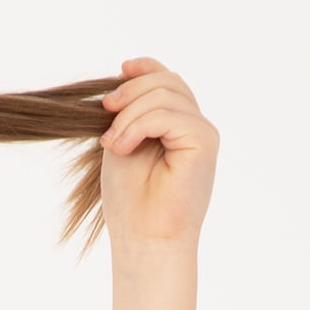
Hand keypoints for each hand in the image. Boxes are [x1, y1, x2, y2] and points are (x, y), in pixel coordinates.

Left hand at [96, 57, 216, 248]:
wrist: (144, 240)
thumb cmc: (130, 203)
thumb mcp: (122, 143)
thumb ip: (129, 112)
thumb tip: (125, 74)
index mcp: (176, 127)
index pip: (167, 80)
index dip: (145, 69)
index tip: (120, 70)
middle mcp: (193, 126)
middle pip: (167, 81)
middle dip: (130, 92)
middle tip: (105, 115)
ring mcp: (202, 133)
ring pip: (166, 94)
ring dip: (129, 115)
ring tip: (112, 144)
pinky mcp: (204, 141)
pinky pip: (169, 114)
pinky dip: (139, 124)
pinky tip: (122, 146)